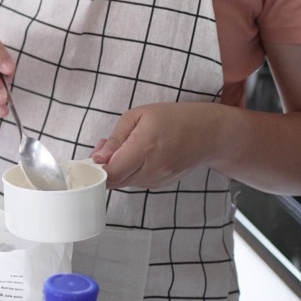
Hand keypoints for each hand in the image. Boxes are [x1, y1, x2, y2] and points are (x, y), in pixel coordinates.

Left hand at [89, 102, 223, 189]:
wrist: (207, 133)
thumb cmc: (173, 118)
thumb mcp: (139, 115)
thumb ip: (116, 138)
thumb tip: (98, 157)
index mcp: (145, 148)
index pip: (111, 172)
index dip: (96, 168)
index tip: (93, 156)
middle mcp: (151, 169)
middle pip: (114, 181)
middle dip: (102, 167)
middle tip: (104, 147)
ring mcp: (157, 180)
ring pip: (124, 182)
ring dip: (115, 169)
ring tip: (121, 147)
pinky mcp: (160, 184)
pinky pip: (135, 182)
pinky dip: (128, 172)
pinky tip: (133, 156)